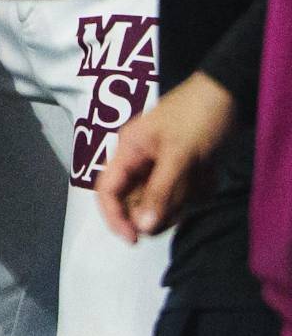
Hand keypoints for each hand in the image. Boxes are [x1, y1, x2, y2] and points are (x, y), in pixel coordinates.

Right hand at [95, 71, 234, 242]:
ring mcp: (160, 165)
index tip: (135, 240)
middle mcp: (139, 160)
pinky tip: (208, 177)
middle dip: (159, 210)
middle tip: (185, 208)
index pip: (107, 191)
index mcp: (128, 151)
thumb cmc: (197, 118)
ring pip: (161, 201)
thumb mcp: (180, 155)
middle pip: (136, 202)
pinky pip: (180, 194)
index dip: (115, 218)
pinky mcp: (179, 169)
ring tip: (201, 181)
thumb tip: (142, 229)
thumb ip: (160, 191)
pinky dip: (195, 193)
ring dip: (182, 200)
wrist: (228, 95)